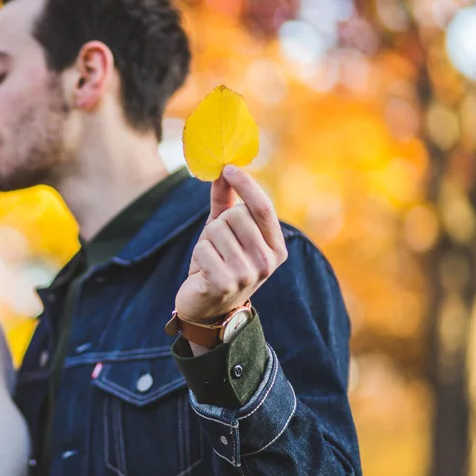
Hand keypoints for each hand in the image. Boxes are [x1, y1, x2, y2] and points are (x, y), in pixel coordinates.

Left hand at [175, 165, 287, 325]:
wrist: (207, 308)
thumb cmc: (219, 264)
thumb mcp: (226, 232)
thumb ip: (227, 201)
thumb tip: (223, 169)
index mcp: (276, 248)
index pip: (263, 207)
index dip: (246, 184)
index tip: (229, 168)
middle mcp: (268, 262)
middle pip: (236, 216)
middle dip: (219, 225)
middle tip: (219, 246)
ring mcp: (248, 274)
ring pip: (216, 230)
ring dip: (207, 241)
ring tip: (212, 260)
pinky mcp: (225, 284)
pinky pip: (203, 248)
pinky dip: (198, 255)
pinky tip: (204, 272)